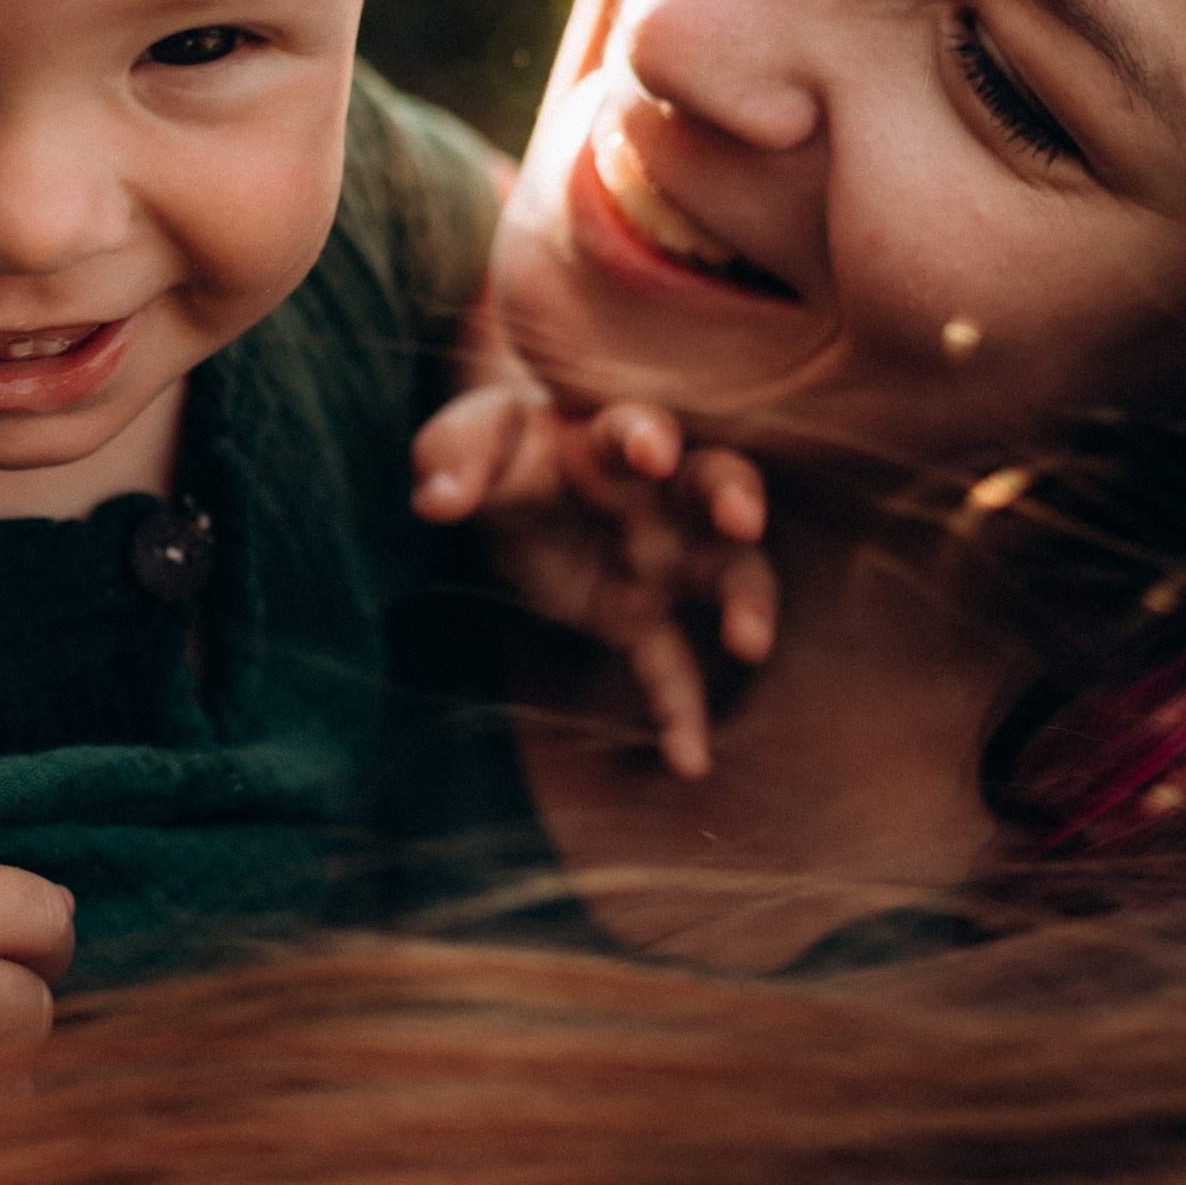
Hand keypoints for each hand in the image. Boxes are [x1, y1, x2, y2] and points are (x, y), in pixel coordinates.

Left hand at [415, 383, 775, 779]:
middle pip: (715, 484)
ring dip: (746, 601)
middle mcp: (657, 494)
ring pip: (725, 572)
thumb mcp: (466, 442)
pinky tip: (690, 759)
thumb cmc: (500, 451)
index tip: (651, 451)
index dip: (647, 435)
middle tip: (741, 520)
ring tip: (750, 641)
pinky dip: (682, 710)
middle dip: (734, 498)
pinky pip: (671, 664)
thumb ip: (453, 460)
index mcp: (609, 437)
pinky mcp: (639, 617)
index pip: (638, 426)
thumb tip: (435, 501)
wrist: (510, 491)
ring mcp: (660, 559)